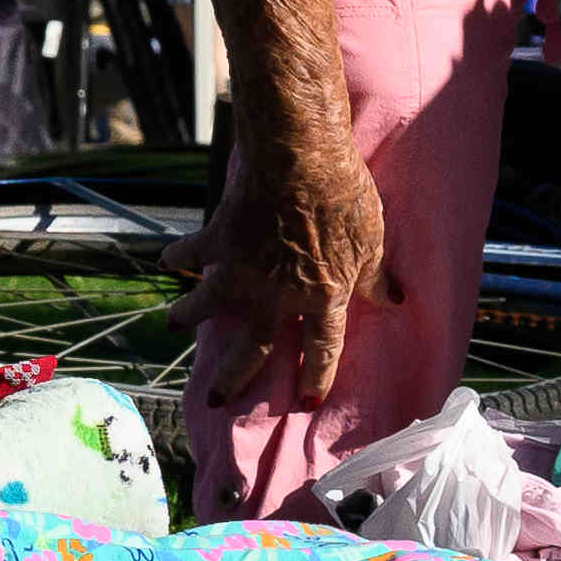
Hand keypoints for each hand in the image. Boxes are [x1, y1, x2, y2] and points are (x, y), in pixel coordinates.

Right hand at [202, 101, 394, 404]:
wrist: (299, 159)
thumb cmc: (344, 197)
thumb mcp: (372, 241)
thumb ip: (376, 277)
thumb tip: (395, 301)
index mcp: (321, 297)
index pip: (323, 349)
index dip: (317, 376)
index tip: (309, 401)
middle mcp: (276, 294)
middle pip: (254, 348)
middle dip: (233, 377)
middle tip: (215, 399)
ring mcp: (242, 270)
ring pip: (209, 306)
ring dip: (188, 316)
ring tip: (172, 326)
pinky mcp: (220, 238)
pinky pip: (193, 252)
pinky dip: (179, 256)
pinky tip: (166, 261)